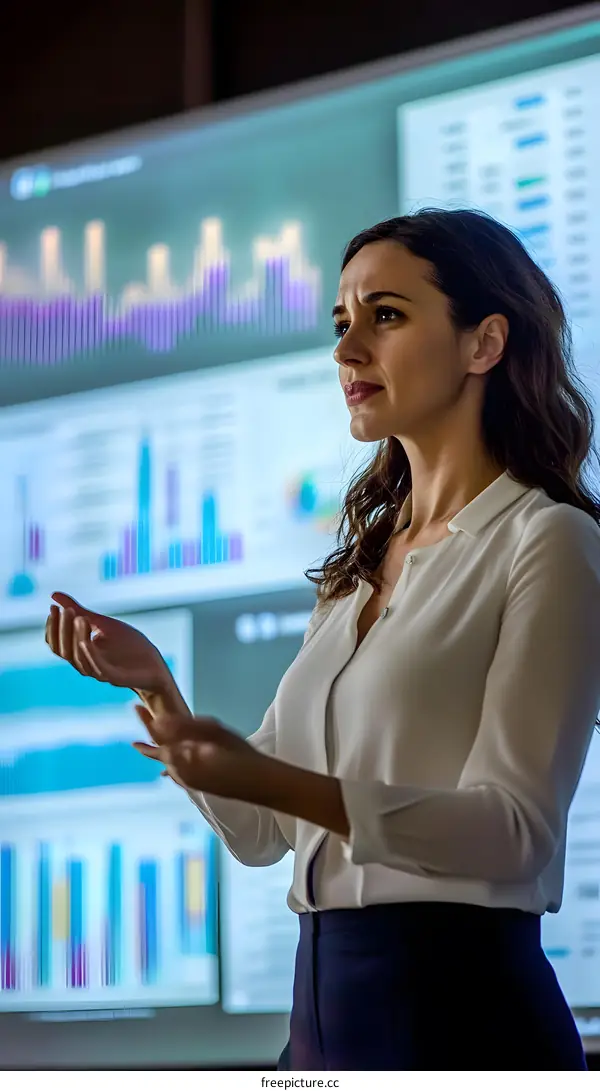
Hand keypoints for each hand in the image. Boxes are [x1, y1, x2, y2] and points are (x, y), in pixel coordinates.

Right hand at [45, 592, 172, 693]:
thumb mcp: (103, 624)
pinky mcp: (116, 677)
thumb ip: (80, 612)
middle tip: (66, 609)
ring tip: (80, 617)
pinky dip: (90, 654)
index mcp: (80, 653)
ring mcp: (100, 672)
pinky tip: (87, 639)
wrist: (154, 665)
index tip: (54, 607)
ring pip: (79, 658)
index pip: (56, 644)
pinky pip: (98, 668)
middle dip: (62, 629)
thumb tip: (53, 595)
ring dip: (76, 638)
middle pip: (64, 651)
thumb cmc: (128, 646)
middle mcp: (86, 664)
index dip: (52, 626)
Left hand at [133, 706, 269, 798]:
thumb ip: (187, 727)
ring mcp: (188, 781)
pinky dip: (169, 767)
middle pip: (158, 750)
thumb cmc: (239, 753)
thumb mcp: (215, 733)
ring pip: (166, 763)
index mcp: (183, 756)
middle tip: (140, 717)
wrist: (257, 783)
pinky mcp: (197, 786)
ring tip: (144, 744)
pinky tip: (165, 772)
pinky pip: (176, 774)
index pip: (158, 735)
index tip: (135, 706)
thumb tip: (160, 722)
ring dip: (156, 750)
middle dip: (148, 735)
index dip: (147, 720)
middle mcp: (180, 771)